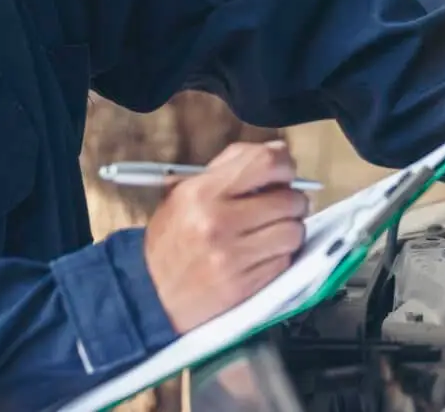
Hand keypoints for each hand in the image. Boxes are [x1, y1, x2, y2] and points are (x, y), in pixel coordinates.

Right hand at [143, 140, 309, 332]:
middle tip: (280, 206)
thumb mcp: (186, 191)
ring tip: (271, 231)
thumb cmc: (172, 237)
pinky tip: (262, 253)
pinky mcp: (244, 285)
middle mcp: (218, 222)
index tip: (284, 173)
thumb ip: (232, 165)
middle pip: (288, 199)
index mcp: (202, 192)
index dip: (284, 164)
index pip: (265, 162)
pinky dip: (280, 255)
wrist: (150, 294)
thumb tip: (279, 151)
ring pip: (294, 231)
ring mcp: (232, 257)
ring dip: (289, 229)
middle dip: (291, 200)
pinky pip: (285, 260)